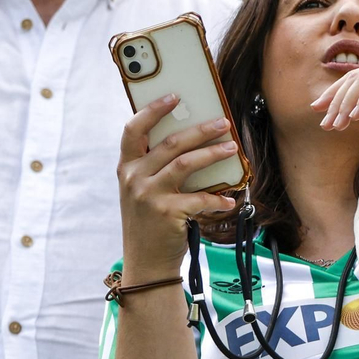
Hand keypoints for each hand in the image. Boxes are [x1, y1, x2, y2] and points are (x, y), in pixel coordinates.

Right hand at [117, 95, 239, 277]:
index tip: (174, 96)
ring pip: (186, 163)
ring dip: (213, 153)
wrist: (146, 262)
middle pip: (170, 143)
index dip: (153, 109)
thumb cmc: (148, 222)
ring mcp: (149, 195)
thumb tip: (190, 138)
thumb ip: (154, 167)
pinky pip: (200, 198)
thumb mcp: (140, 191)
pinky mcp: (167, 213)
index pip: (133, 129)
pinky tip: (230, 199)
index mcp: (126, 167)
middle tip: (222, 122)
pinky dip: (218, 199)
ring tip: (232, 148)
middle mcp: (133, 178)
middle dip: (200, 130)